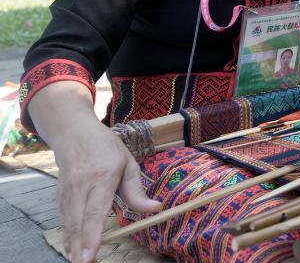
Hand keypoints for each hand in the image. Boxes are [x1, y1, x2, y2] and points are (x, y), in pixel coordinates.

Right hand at [53, 119, 160, 262]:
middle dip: (80, 247)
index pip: (96, 210)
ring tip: (80, 262)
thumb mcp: (128, 163)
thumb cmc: (106, 149)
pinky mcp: (59, 197)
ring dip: (73, 246)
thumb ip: (138, 190)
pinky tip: (73, 251)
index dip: (93, 233)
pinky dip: (68, 237)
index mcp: (102, 177)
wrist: (74, 135)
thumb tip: (156, 209)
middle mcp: (81, 186)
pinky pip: (64, 221)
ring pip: (68, 224)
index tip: (92, 253)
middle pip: (79, 222)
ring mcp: (67, 192)